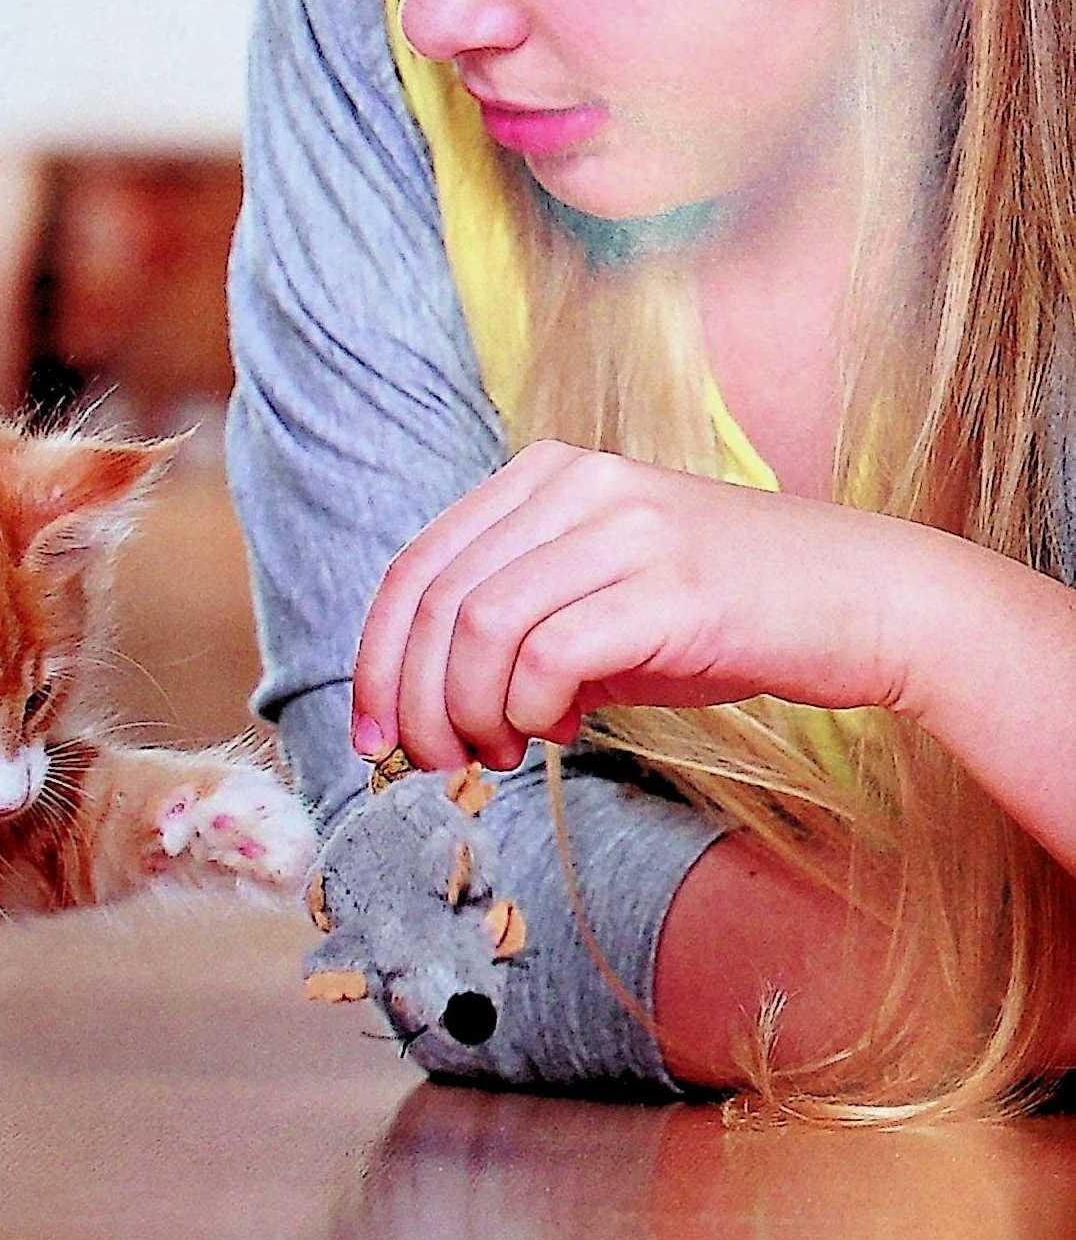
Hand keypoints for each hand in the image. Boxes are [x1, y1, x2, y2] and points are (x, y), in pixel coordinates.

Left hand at [350, 439, 940, 772]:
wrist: (866, 600)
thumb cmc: (726, 612)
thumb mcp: (601, 599)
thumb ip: (516, 626)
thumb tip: (427, 707)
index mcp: (546, 476)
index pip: (418, 566)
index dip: (377, 658)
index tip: (372, 734)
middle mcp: (576, 485)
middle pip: (438, 600)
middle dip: (414, 701)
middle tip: (431, 763)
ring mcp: (624, 529)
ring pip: (483, 628)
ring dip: (469, 713)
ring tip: (499, 750)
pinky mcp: (669, 587)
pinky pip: (550, 655)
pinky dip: (531, 709)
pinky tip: (557, 729)